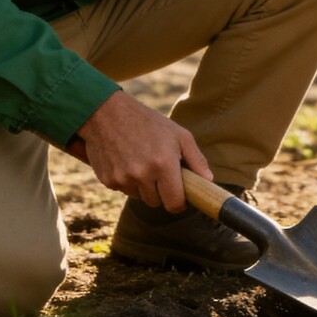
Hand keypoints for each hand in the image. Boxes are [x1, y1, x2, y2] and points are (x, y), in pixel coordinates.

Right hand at [74, 91, 211, 210]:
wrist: (107, 112)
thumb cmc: (148, 122)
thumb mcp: (178, 134)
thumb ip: (196, 159)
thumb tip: (208, 181)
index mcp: (163, 164)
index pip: (174, 203)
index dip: (179, 202)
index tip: (180, 196)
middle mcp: (142, 174)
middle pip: (156, 202)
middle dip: (161, 191)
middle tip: (159, 171)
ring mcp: (123, 179)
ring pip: (140, 197)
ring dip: (143, 186)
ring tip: (141, 161)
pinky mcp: (108, 180)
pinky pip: (123, 190)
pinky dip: (127, 181)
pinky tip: (125, 160)